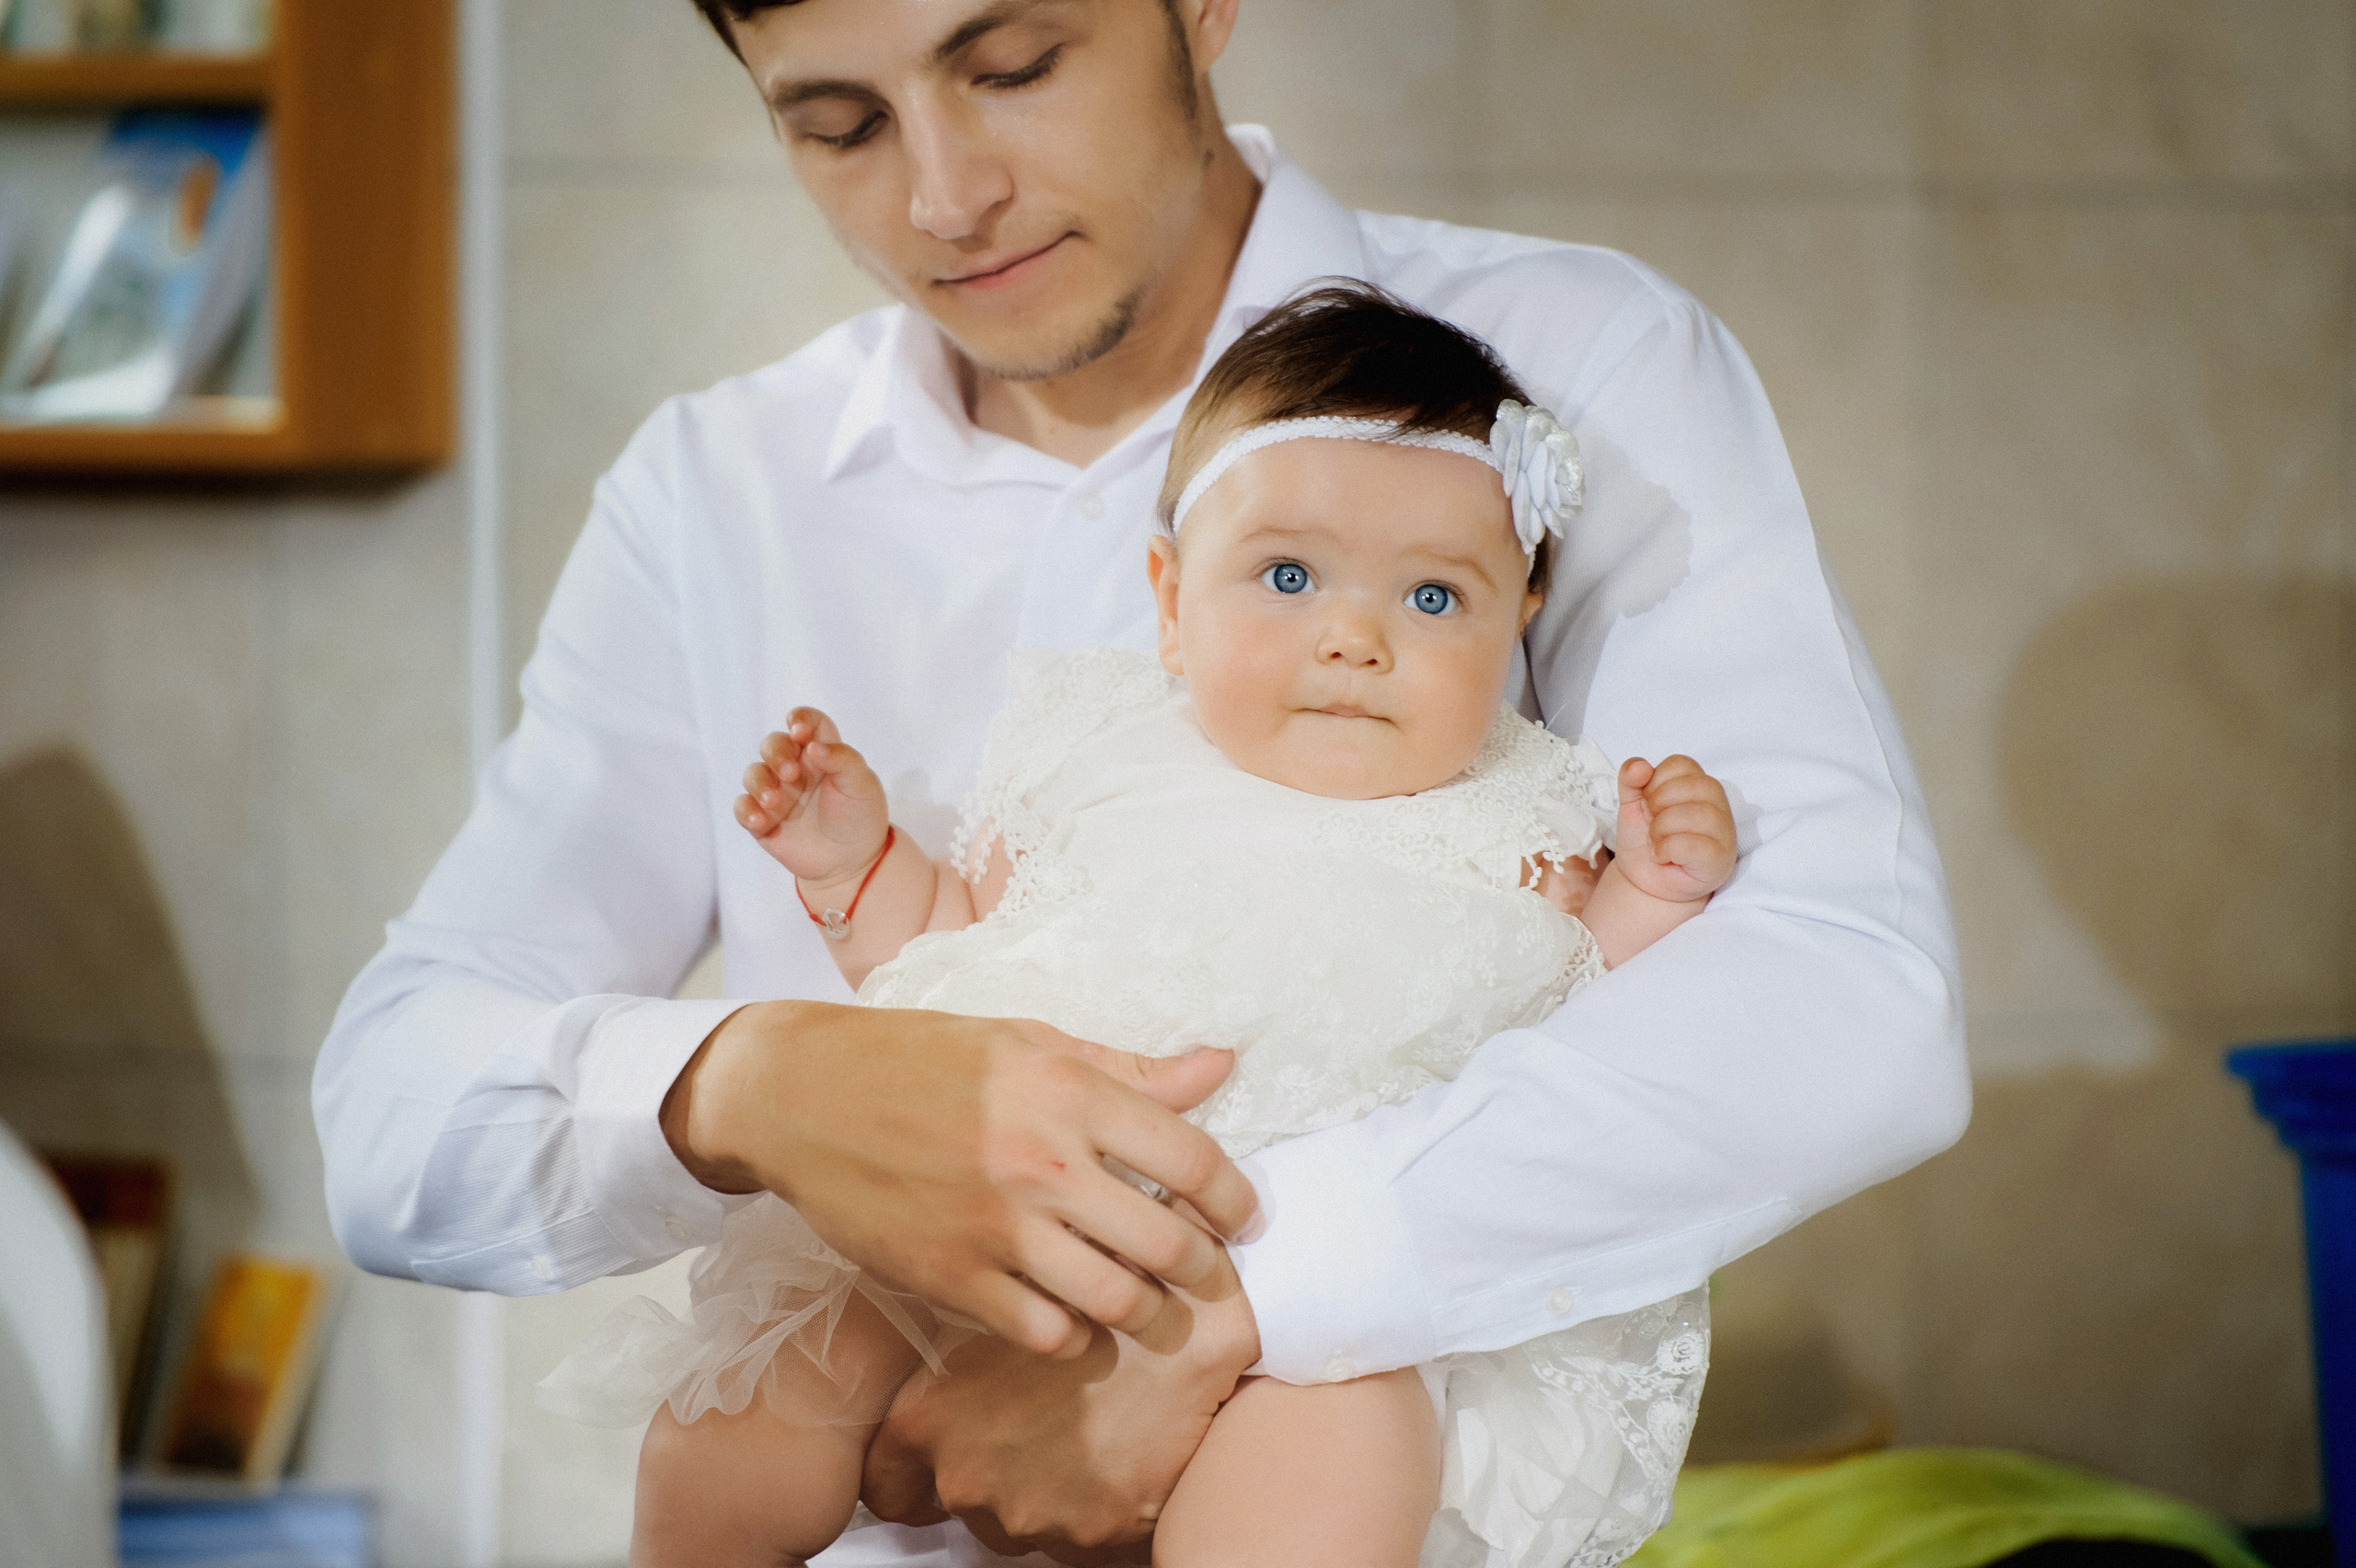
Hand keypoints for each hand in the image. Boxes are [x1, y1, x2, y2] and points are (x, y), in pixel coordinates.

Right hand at [661, 1002, 1261, 1355]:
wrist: (803, 1097)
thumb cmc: (923, 1061)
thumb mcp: (1027, 1042)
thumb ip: (1127, 1070)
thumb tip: (1221, 1066)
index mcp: (1067, 1091)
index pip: (1193, 1158)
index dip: (1236, 1198)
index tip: (1243, 1215)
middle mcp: (1041, 1161)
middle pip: (1169, 1245)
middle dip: (1206, 1269)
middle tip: (1206, 1271)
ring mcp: (996, 1228)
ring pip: (1117, 1303)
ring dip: (1148, 1313)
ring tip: (1149, 1303)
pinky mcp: (952, 1279)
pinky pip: (1048, 1335)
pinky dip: (1076, 1337)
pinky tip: (1075, 1316)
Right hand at [734, 707, 889, 884]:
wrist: (853, 863)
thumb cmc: (860, 818)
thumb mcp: (862, 785)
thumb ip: (842, 759)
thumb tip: (811, 746)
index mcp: (822, 754)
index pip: (807, 723)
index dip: (799, 719)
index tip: (799, 730)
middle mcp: (796, 769)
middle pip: (773, 744)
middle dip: (775, 753)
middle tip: (790, 773)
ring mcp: (778, 794)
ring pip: (753, 773)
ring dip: (759, 783)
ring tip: (775, 802)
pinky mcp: (763, 820)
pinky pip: (743, 807)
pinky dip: (746, 809)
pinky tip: (760, 820)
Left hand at [863, 1246, 1259, 1564]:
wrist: (1189, 1317)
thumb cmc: (1091, 1287)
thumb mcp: (1006, 1293)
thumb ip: (967, 1335)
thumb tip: (962, 1321)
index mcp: (931, 1415)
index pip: (885, 1481)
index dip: (909, 1475)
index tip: (937, 1462)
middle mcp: (967, 1473)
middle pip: (960, 1503)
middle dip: (997, 1470)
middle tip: (1041, 1425)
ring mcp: (1028, 1509)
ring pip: (1024, 1523)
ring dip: (1049, 1491)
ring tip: (1090, 1432)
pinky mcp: (1092, 1529)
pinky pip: (1084, 1538)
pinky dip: (1101, 1505)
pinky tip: (1124, 1453)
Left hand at [1610, 755, 1736, 902]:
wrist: (1642, 881)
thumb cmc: (1645, 840)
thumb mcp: (1630, 805)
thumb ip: (1630, 779)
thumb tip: (1640, 766)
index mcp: (1698, 784)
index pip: (1681, 764)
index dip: (1655, 782)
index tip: (1648, 803)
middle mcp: (1717, 803)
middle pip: (1695, 786)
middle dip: (1659, 804)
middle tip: (1652, 823)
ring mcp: (1723, 832)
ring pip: (1697, 815)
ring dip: (1663, 829)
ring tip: (1657, 841)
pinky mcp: (1720, 859)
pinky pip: (1695, 845)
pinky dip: (1668, 849)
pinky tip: (1663, 856)